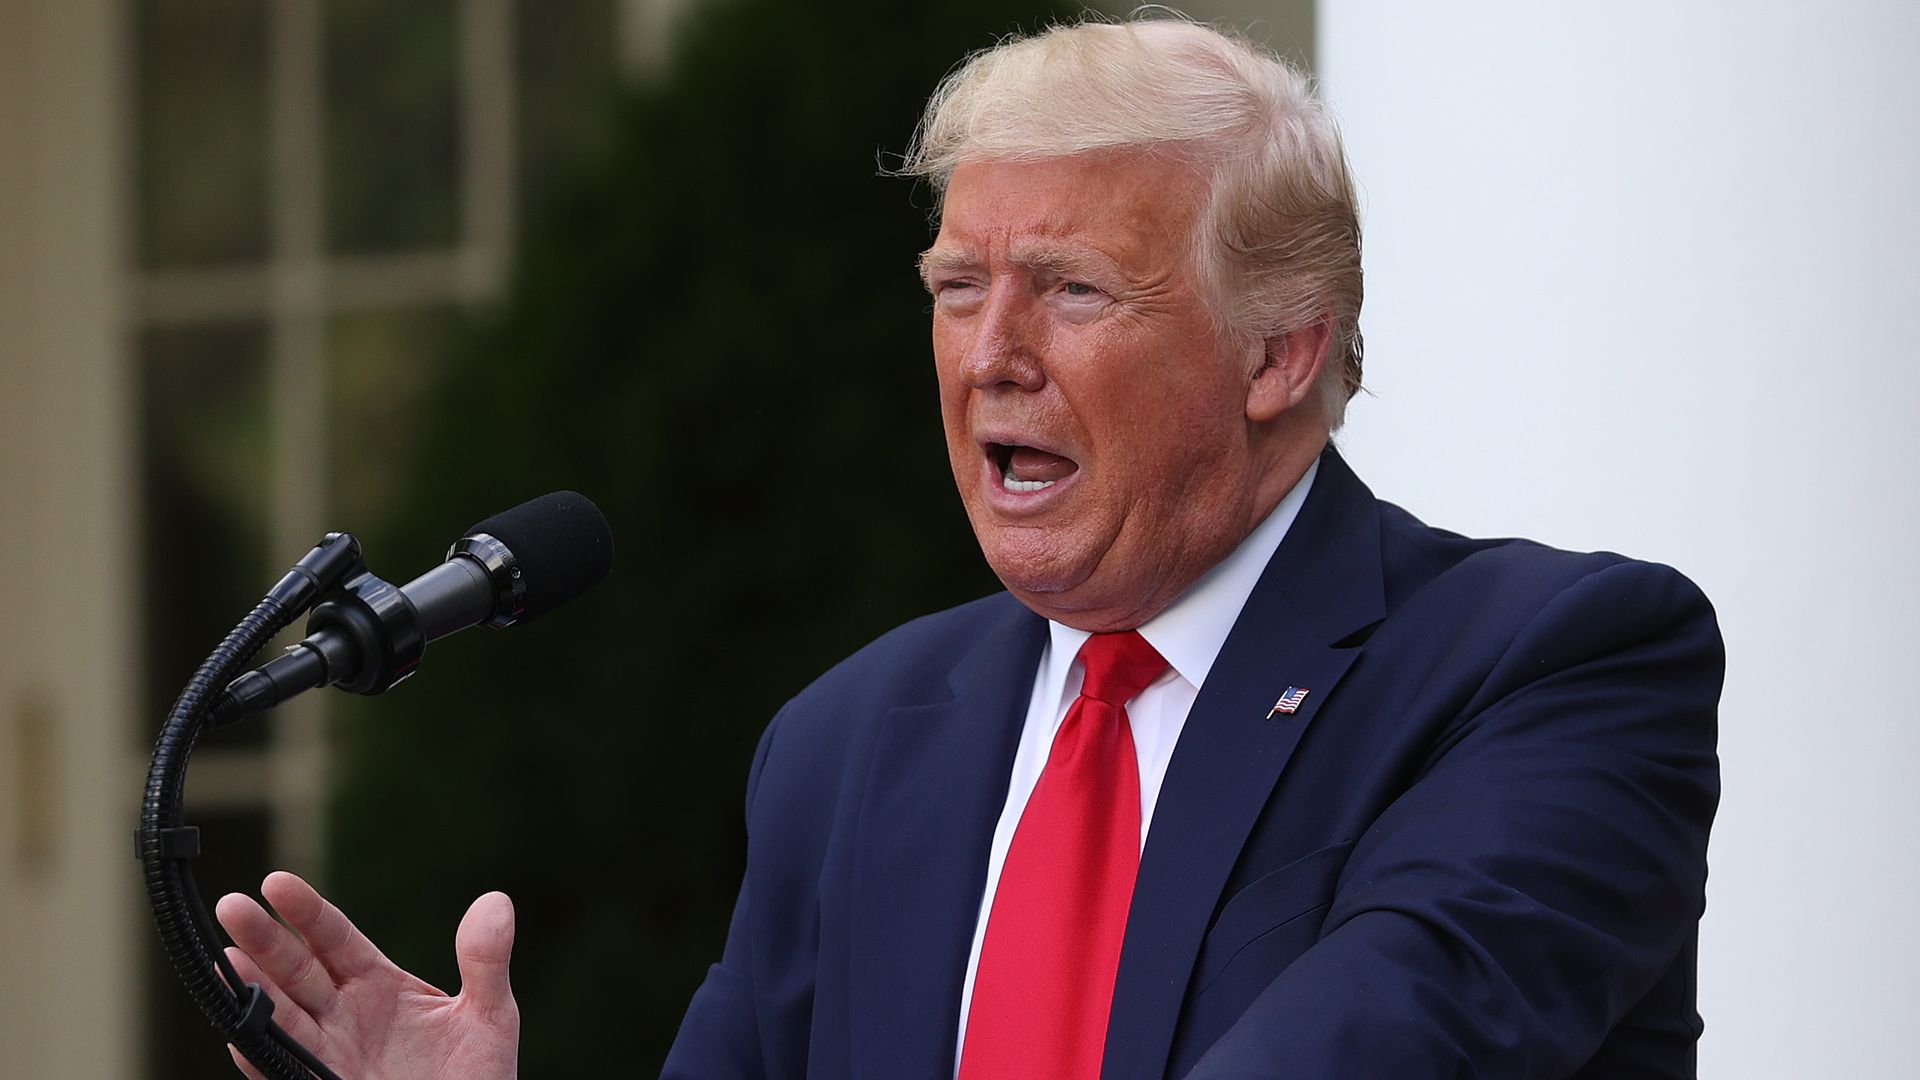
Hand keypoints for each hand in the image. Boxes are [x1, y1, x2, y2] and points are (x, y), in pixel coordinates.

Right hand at [215, 871, 518, 1079]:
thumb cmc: (478, 1076)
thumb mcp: (489, 1015)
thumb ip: (486, 962)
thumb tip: (497, 901)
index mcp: (377, 984)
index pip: (335, 938)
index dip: (307, 911)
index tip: (277, 882)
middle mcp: (343, 1014)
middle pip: (296, 969)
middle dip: (264, 939)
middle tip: (231, 905)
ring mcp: (329, 1053)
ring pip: (282, 1015)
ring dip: (251, 990)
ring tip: (225, 958)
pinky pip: (280, 1069)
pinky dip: (258, 1052)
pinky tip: (238, 1029)